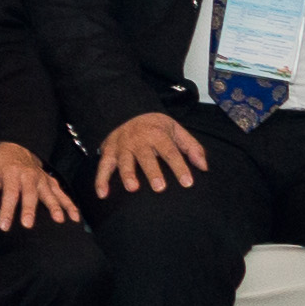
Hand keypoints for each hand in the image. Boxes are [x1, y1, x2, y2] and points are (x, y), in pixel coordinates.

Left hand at [0, 139, 79, 229]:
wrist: (15, 148)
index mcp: (11, 173)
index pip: (9, 194)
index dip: (7, 210)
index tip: (4, 226)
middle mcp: (28, 175)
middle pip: (29, 194)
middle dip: (29, 209)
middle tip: (28, 225)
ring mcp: (41, 178)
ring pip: (49, 193)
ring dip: (55, 206)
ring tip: (59, 220)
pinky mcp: (50, 181)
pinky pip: (61, 193)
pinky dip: (69, 204)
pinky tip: (75, 216)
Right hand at [93, 110, 208, 196]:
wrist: (128, 111)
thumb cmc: (156, 127)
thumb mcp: (176, 130)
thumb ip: (192, 147)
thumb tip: (204, 167)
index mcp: (157, 134)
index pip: (170, 152)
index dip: (179, 167)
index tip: (188, 183)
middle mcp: (138, 139)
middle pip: (146, 157)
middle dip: (152, 172)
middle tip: (159, 188)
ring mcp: (121, 145)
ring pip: (123, 160)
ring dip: (127, 174)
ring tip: (132, 188)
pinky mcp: (108, 151)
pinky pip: (103, 166)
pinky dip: (100, 180)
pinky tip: (103, 194)